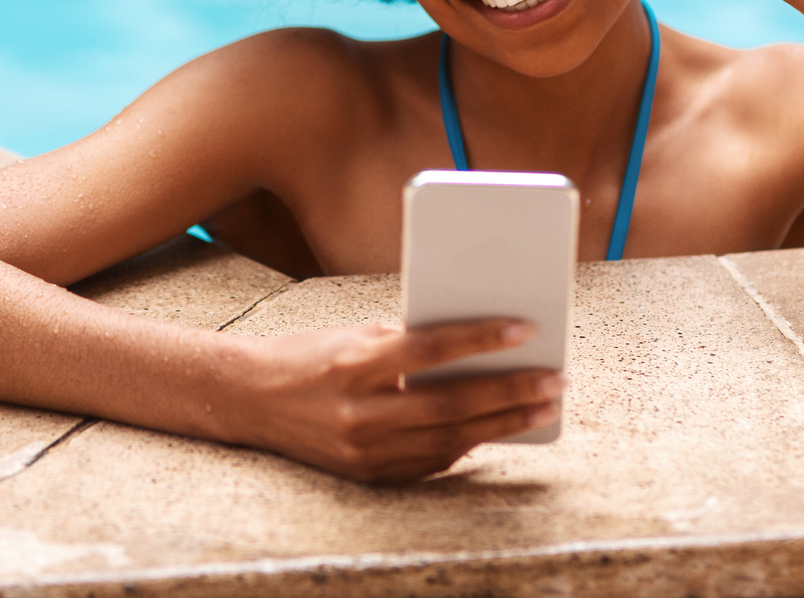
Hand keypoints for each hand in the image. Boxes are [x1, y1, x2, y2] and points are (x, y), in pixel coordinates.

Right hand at [229, 319, 562, 483]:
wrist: (249, 399)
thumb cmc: (309, 356)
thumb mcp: (354, 336)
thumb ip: (408, 343)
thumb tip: (474, 346)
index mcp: (354, 365)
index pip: (429, 350)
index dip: (480, 339)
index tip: (524, 328)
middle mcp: (359, 413)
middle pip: (450, 405)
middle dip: (509, 393)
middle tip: (554, 380)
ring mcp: (363, 451)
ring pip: (449, 441)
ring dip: (503, 424)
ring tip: (541, 407)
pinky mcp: (367, 475)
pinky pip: (430, 463)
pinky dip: (468, 445)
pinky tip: (498, 428)